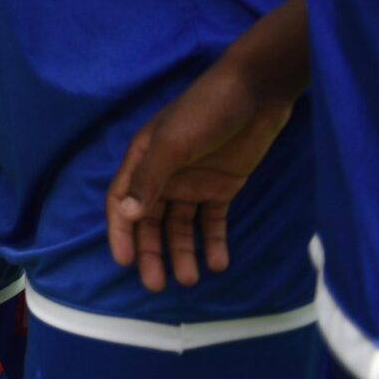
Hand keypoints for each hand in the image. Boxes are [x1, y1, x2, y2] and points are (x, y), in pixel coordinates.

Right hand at [105, 61, 295, 292]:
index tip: (125, 261)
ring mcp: (194, 182)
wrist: (257, 92)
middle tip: (157, 286)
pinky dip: (213, 243)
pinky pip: (213, 222)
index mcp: (144, 159)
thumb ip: (150, 178)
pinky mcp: (222, 187)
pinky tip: (218, 263)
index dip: (121, 232)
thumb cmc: (207, 110)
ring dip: (182, 253)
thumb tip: (126, 214)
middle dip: (151, 252)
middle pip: (150, 221)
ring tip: (191, 279)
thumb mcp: (174, 143)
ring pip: (180, 226)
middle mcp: (164, 174)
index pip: (122, 202)